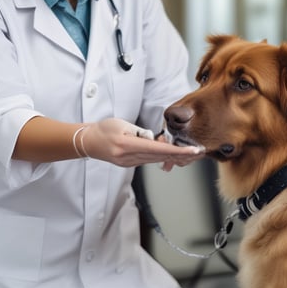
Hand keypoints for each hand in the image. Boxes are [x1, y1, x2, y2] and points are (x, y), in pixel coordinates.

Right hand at [80, 118, 203, 167]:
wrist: (88, 142)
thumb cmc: (103, 129)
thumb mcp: (121, 123)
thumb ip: (140, 132)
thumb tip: (154, 139)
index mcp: (126, 145)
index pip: (157, 149)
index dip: (176, 151)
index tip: (191, 151)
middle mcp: (128, 157)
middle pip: (160, 157)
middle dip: (180, 155)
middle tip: (198, 152)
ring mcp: (129, 163)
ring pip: (156, 160)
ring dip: (172, 156)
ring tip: (187, 151)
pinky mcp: (130, 164)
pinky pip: (149, 160)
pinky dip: (161, 156)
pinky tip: (170, 153)